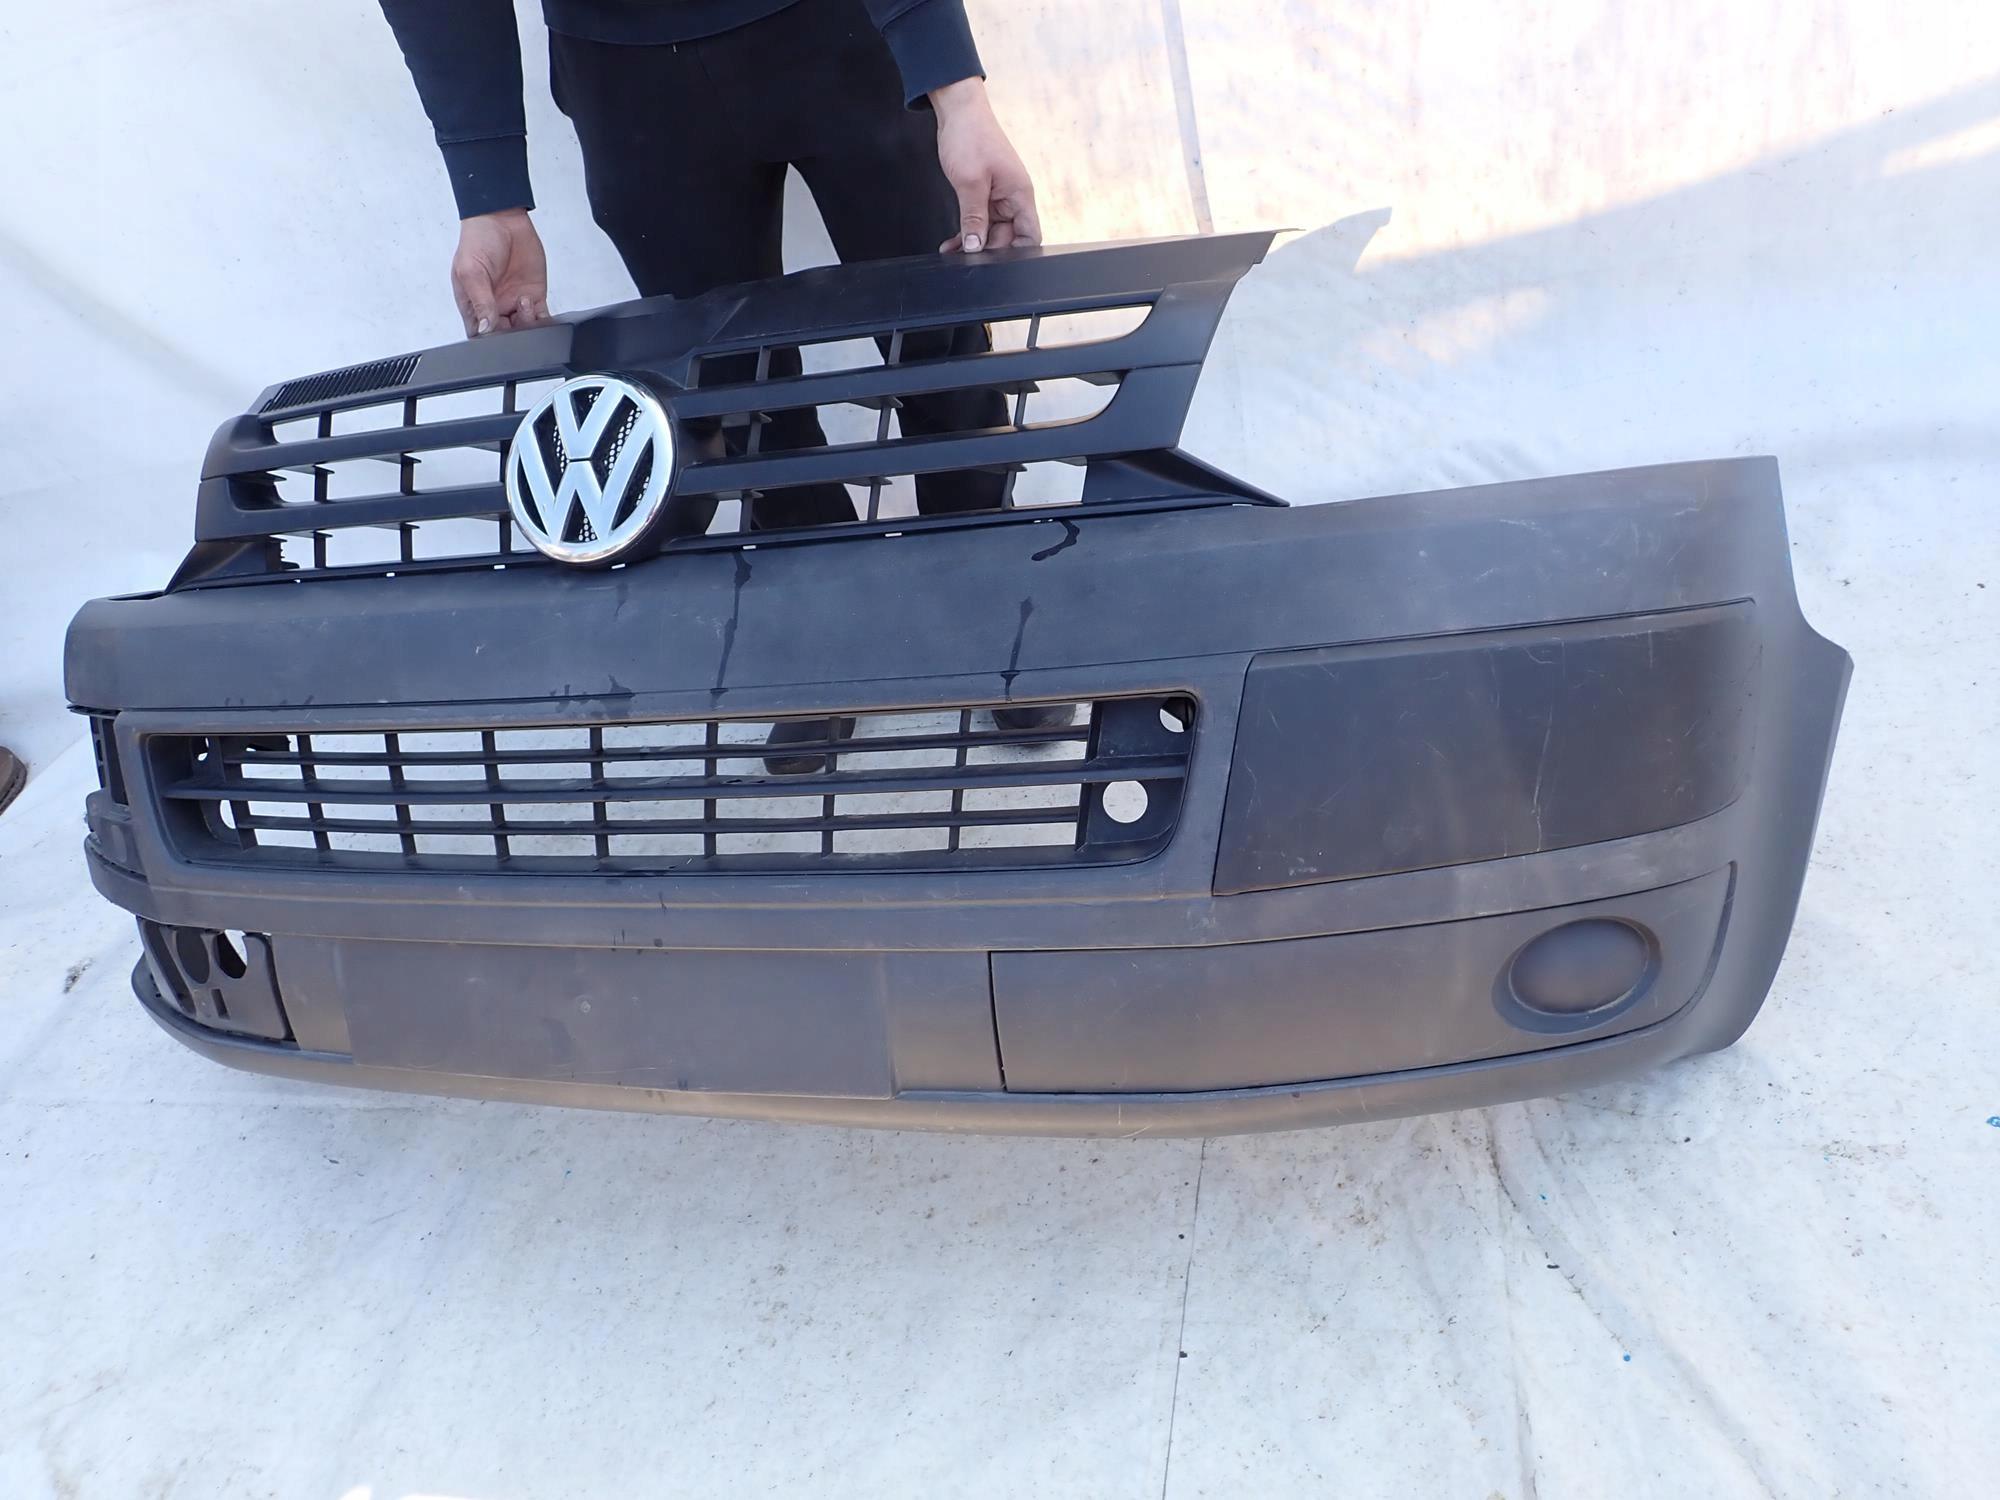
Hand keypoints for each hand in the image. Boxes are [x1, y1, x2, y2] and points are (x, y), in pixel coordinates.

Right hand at [451, 208, 549, 336]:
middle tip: (514, 317)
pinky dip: (543, 321)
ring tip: (523, 301)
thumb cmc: (478, 240)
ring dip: (528, 326)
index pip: (480, 335)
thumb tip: (484, 328)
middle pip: (505, 336)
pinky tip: (537, 310)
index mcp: (474, 305)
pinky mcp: (534, 295)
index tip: (496, 334)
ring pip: (525, 330)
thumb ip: (480, 301)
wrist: (502, 219)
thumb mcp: (471, 272)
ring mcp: (515, 303)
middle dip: (512, 335)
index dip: (488, 342)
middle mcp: (495, 307)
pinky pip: (541, 317)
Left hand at [930, 78, 1040, 252]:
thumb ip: (974, 218)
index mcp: (1019, 195)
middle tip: (966, 256)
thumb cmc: (970, 136)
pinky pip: (979, 220)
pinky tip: (953, 242)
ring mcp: (998, 197)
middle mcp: (1013, 198)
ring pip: (991, 231)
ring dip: (973, 242)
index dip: (1017, 253)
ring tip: (954, 251)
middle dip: (988, 249)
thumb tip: (975, 247)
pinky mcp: (984, 194)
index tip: (996, 263)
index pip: (1030, 235)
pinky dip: (967, 231)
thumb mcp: (970, 182)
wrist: (958, 111)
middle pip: (1008, 237)